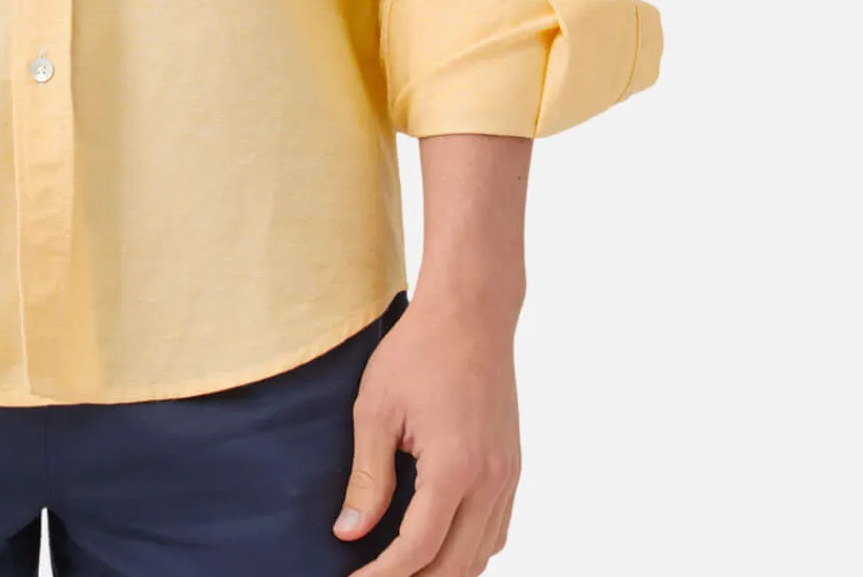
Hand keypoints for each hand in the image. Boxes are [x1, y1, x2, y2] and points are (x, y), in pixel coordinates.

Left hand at [334, 286, 521, 574]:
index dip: (383, 575)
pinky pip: (495, 531)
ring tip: (401, 569)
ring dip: (443, 570)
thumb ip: (367, 477)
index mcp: (455, 468)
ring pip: (481, 555)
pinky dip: (468, 550)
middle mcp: (490, 481)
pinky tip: (438, 544)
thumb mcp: (376, 409)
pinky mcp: (511, 468)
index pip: (418, 549)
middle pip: (456, 566)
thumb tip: (350, 532)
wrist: (471, 312)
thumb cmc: (417, 351)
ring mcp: (507, 477)